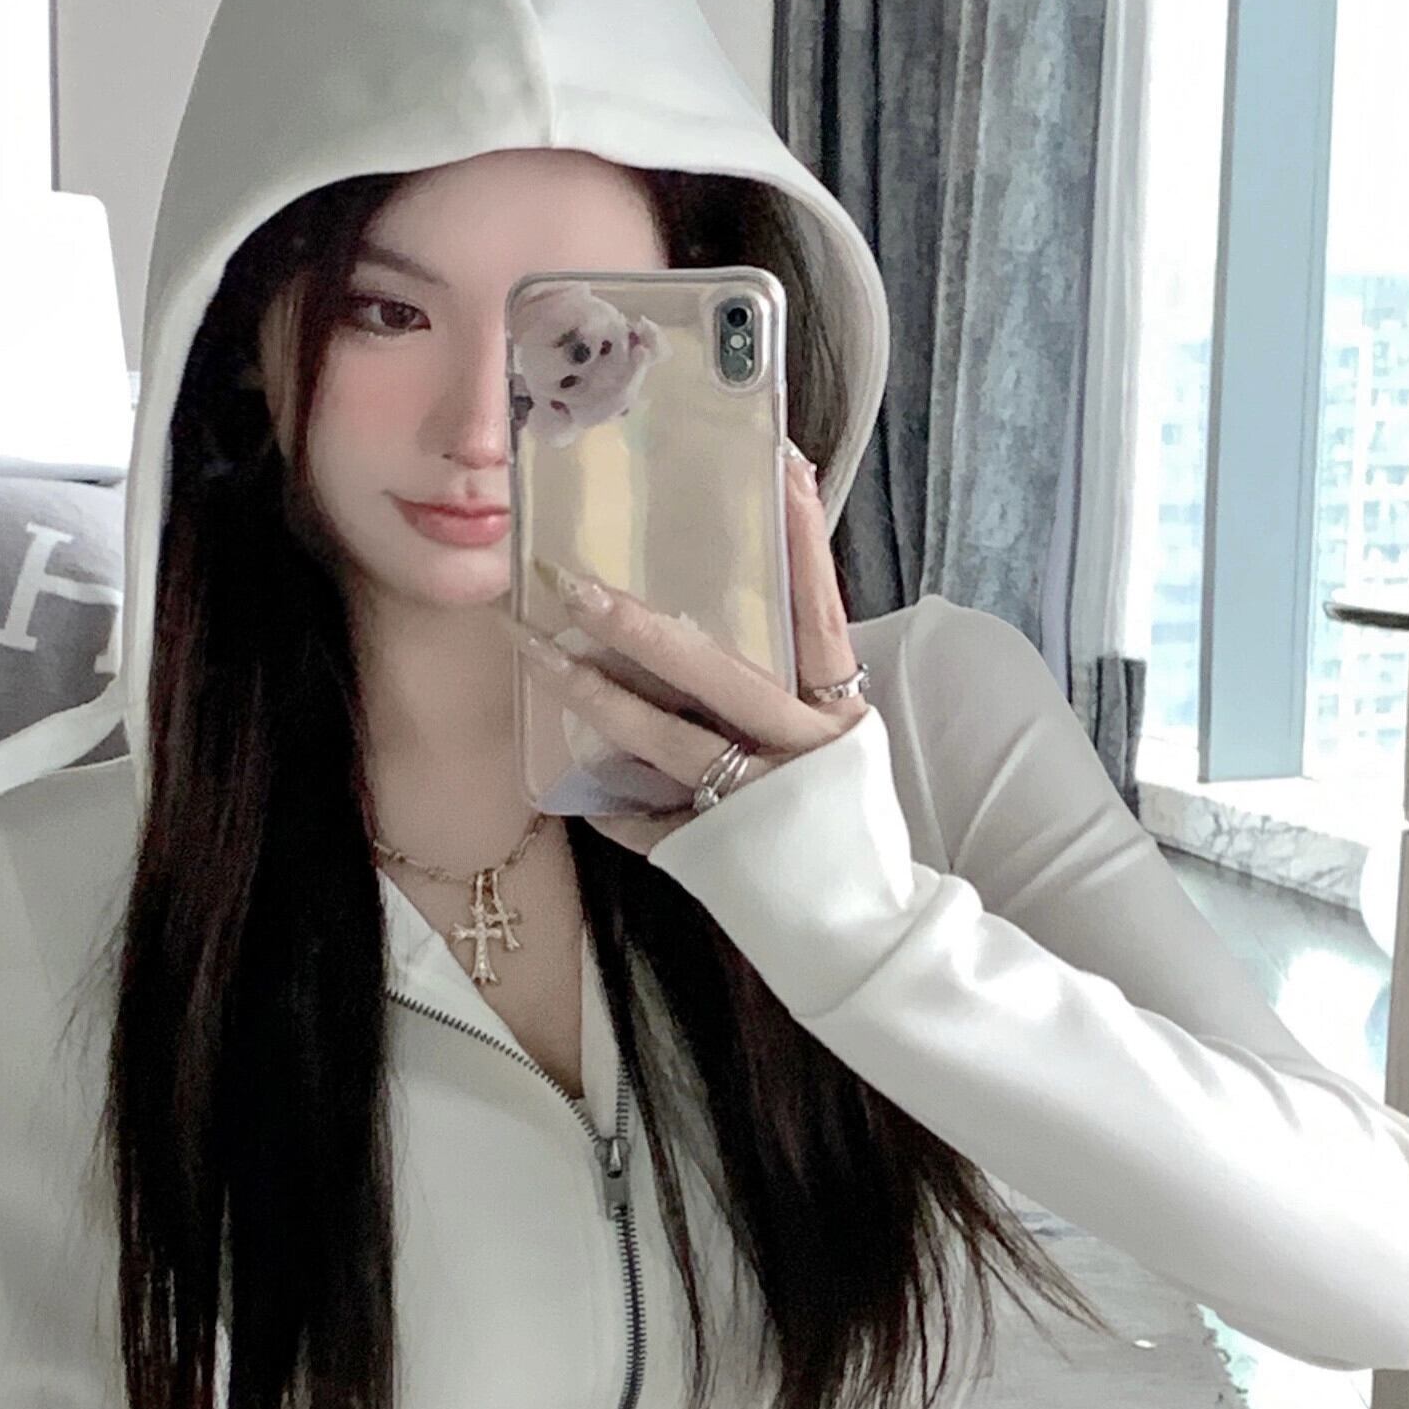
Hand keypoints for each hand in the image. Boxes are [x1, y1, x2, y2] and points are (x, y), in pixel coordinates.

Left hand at [505, 445, 868, 855]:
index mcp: (841, 716)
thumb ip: (797, 695)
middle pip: (717, 671)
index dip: (804, 544)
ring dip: (593, 694)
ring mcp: (757, 803)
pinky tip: (576, 791)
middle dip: (640, 625)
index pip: (820, 615)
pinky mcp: (720, 855)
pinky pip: (649, 819)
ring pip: (664, 738)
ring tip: (538, 652)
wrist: (870, 940)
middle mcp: (803, 750)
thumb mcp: (844, 752)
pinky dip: (615, 805)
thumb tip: (724, 631)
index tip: (783, 468)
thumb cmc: (849, 835)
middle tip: (577, 582)